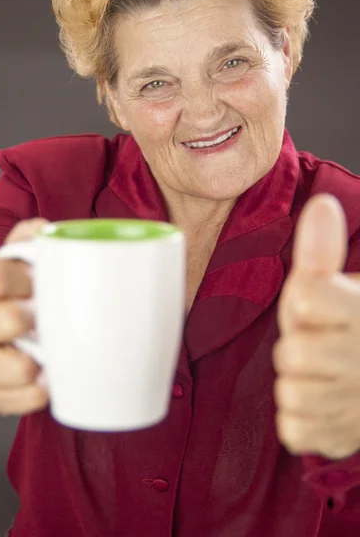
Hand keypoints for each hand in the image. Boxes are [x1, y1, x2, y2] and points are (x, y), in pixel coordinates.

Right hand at [0, 219, 49, 415]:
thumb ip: (17, 245)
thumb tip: (42, 229)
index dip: (23, 277)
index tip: (33, 281)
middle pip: (11, 319)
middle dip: (34, 315)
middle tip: (39, 314)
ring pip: (22, 368)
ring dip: (41, 355)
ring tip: (40, 344)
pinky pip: (28, 397)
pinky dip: (43, 386)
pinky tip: (41, 370)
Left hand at [273, 194, 359, 459]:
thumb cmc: (357, 326)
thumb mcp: (344, 285)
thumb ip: (324, 250)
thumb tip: (321, 205)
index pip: (306, 298)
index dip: (304, 299)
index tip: (320, 303)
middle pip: (292, 352)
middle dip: (299, 343)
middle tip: (321, 341)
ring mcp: (357, 407)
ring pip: (290, 392)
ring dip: (298, 382)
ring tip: (322, 372)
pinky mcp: (345, 438)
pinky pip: (294, 429)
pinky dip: (301, 417)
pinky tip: (321, 401)